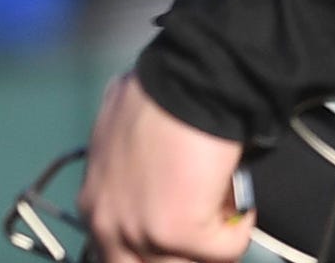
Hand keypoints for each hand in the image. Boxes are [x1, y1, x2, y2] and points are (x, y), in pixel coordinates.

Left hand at [83, 74, 253, 262]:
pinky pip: (228, 248)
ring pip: (193, 262)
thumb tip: (151, 199)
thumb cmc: (158, 107)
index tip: (182, 237)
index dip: (157, 251)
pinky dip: (241, 222)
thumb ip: (126, 185)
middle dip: (186, 253)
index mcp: (93, 207)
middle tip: (207, 226)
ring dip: (215, 237)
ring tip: (217, 196)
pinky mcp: (176, 233)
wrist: (184, 89)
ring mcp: (139, 232)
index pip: (119, 258)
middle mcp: (106, 226)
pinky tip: (230, 186)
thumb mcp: (122, 149)